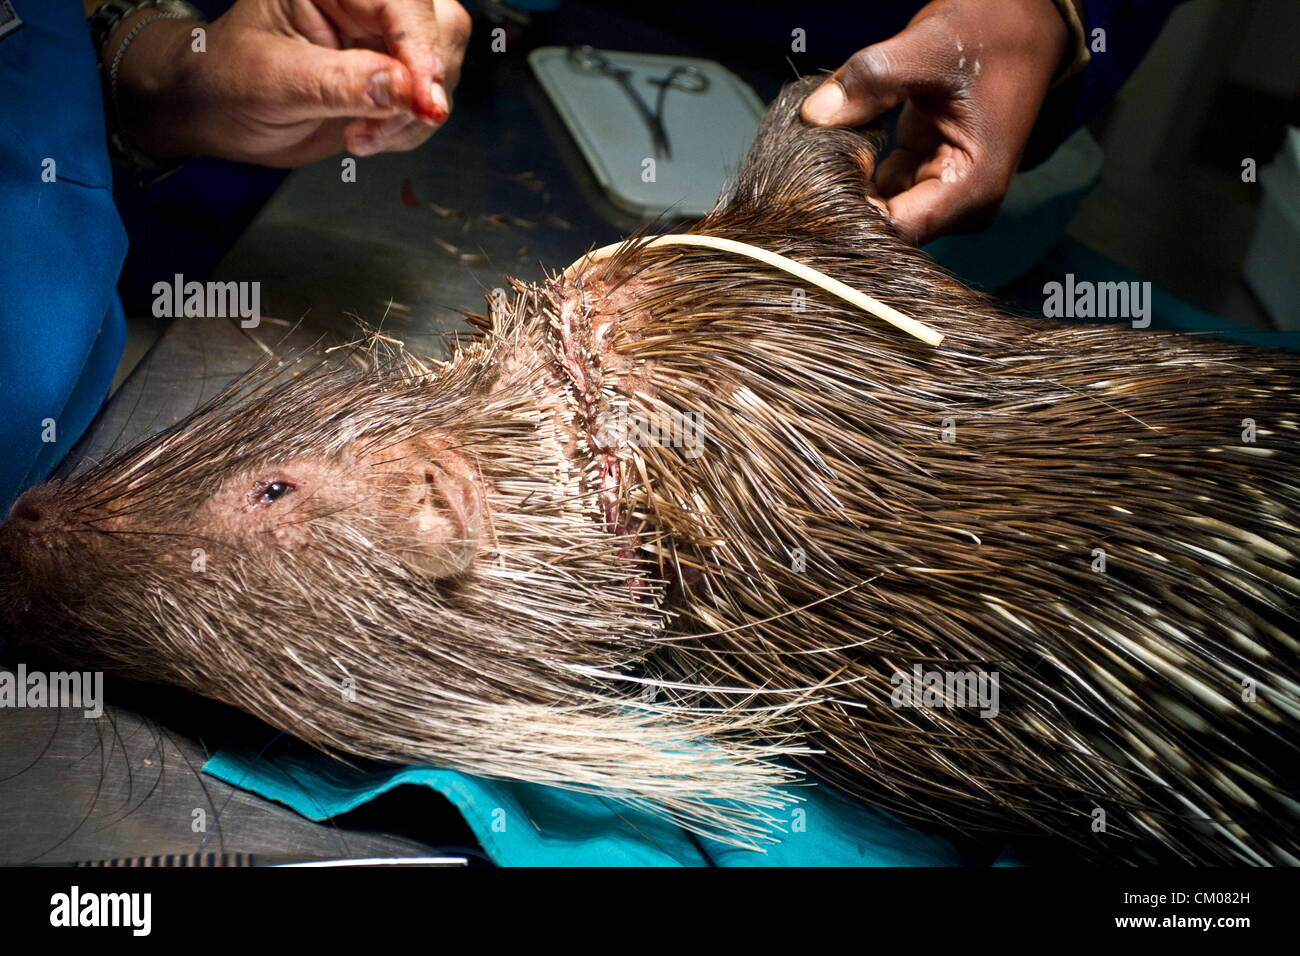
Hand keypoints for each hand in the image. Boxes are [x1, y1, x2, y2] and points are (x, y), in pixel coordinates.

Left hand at [111, 0, 471, 166]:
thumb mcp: (274, 82)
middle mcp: (364, 1)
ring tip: (360, 135)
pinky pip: (429, 100)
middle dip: (423, 85)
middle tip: (384, 126)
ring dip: (414, 115)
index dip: (420, 49)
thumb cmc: (228, 81)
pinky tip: (365, 134)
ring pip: (443, 65)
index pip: (401, 1)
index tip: (424, 102)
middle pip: (441, 26)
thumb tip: (403, 89)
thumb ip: (340, 83)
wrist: (218, 112)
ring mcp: (382, 36)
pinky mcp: (394, 72)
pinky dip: (408, 128)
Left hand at [801, 0, 1075, 243]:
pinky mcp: (925, 174)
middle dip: (843, 204)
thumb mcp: (927, 48)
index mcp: (969, 187)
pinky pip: (881, 189)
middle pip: (884, 228)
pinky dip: (857, 173)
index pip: (894, 230)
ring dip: (847, 188)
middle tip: (804, 172)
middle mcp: (959, 203)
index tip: (809, 189)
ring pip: (879, 210)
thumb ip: (870, 81)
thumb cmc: (988, 32)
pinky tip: (835, 152)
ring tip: (817, 158)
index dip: (848, 217)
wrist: (1022, 20)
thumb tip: (814, 115)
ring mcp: (942, 191)